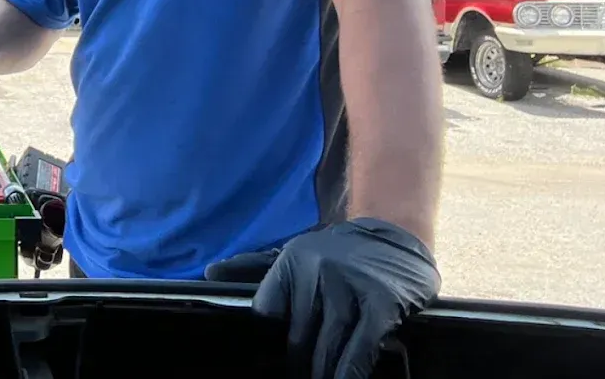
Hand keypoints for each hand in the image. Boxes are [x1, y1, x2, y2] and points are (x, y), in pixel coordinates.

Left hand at [204, 218, 439, 378]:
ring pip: (327, 345)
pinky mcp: (381, 304)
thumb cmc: (337, 255)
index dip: (266, 342)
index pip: (266, 311)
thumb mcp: (294, 253)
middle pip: (296, 334)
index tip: (263, 362)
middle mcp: (317, 271)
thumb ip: (252, 268)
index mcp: (291, 260)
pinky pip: (360, 348)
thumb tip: (209, 275)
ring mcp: (350, 287)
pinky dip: (350, 372)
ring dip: (321, 374)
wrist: (395, 238)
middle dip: (293, 366)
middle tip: (291, 378)